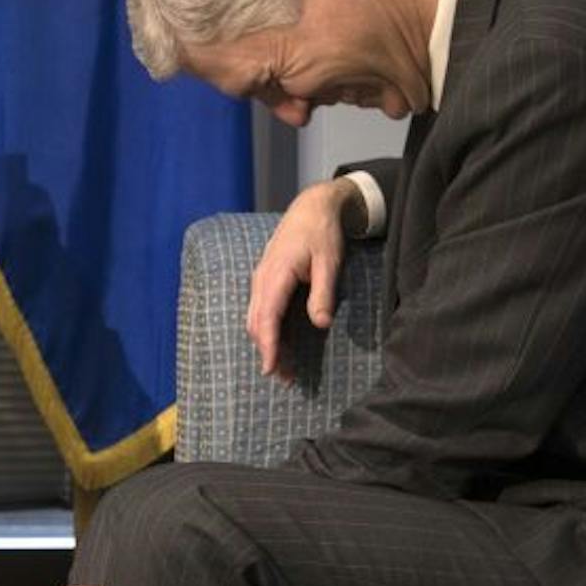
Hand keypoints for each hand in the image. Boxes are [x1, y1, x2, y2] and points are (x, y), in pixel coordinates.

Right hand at [247, 177, 357, 380]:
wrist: (312, 207)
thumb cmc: (322, 233)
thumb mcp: (330, 262)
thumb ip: (323, 293)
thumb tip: (321, 324)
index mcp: (276, 274)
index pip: (267, 318)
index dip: (267, 346)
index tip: (270, 369)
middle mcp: (262, 279)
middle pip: (256, 324)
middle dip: (267, 352)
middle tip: (286, 378)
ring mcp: (260, 279)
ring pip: (255, 319)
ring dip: (266, 343)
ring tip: (283, 366)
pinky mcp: (265, 280)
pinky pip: (259, 310)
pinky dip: (266, 330)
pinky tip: (278, 342)